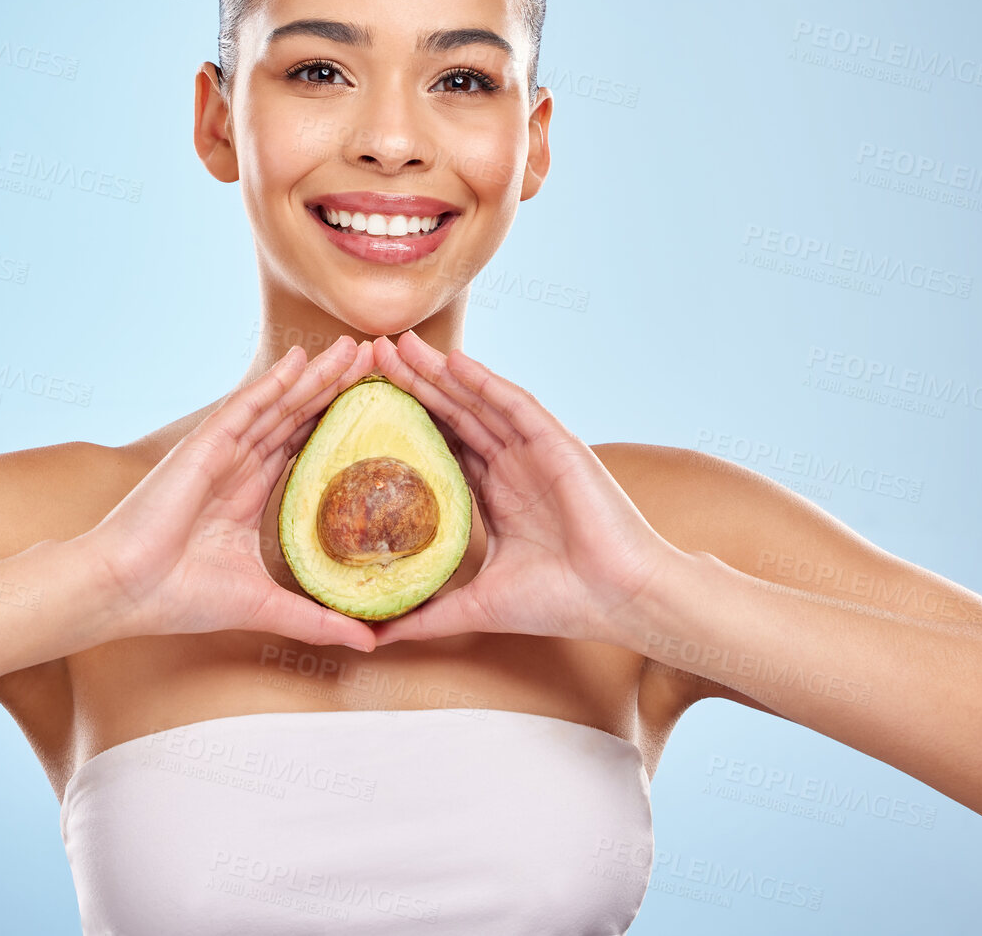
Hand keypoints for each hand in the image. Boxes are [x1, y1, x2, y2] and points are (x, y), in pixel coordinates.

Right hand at [86, 336, 379, 650]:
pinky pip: (247, 406)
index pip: (307, 448)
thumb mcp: (266, 605)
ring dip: (318, 375)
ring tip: (356, 348)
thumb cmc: (180, 598)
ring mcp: (223, 452)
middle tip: (380, 360)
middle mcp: (241, 466)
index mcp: (252, 494)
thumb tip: (370, 643)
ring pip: (281, 403)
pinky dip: (275, 381)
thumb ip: (317, 620)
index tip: (383, 408)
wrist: (127, 590)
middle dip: (338, 387)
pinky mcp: (205, 445)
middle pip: (300, 416)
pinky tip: (303, 358)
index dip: (342, 425)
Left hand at [365, 332, 667, 646]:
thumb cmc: (561, 603)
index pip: (439, 446)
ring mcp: (534, 451)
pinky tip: (452, 361)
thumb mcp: (477, 606)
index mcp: (495, 494)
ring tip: (398, 345)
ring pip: (476, 401)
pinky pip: (514, 404)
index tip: (362, 404)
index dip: (403, 422)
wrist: (619, 600)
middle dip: (412, 384)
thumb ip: (427, 615)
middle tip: (369, 355)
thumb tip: (375, 637)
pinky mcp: (557, 443)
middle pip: (451, 414)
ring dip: (438, 372)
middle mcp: (511, 465)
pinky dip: (484, 381)